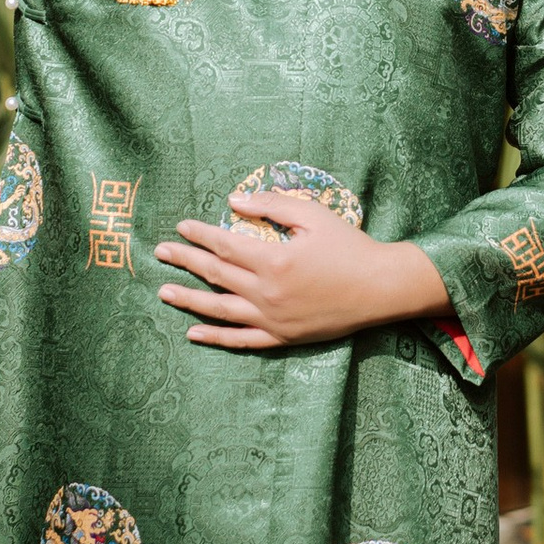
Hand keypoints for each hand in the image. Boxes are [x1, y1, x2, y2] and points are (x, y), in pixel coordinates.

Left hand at [155, 185, 450, 350]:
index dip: (199, 235)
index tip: (181, 227)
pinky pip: (240, 340)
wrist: (381, 288)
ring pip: (219, 310)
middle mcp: (266, 293)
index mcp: (273, 260)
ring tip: (164, 292)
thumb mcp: (313, 216)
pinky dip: (215, 337)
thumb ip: (271, 206)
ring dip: (189, 300)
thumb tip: (233, 202)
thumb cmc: (350, 247)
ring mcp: (272, 319)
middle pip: (215, 275)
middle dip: (185, 261)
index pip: (224, 244)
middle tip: (161, 252)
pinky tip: (194, 332)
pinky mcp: (282, 338)